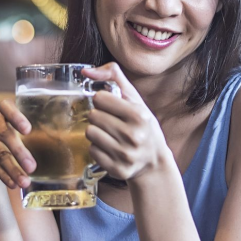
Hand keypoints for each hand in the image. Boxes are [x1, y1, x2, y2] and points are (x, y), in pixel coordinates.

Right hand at [0, 99, 37, 189]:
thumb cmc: (5, 130)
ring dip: (14, 170)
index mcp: (3, 110)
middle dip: (20, 152)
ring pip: (0, 154)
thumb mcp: (13, 124)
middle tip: (32, 167)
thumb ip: (28, 129)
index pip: (6, 107)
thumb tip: (58, 144)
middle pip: (6, 136)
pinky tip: (14, 184)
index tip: (27, 130)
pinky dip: (5, 176)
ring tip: (25, 182)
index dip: (16, 117)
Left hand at [82, 63, 173, 183]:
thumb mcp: (136, 99)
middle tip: (111, 122)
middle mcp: (134, 135)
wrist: (154, 162)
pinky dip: (98, 148)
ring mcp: (125, 154)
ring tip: (110, 135)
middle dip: (99, 117)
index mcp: (139, 115)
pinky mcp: (117, 169)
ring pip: (90, 133)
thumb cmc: (143, 126)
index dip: (103, 101)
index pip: (100, 98)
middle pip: (93, 116)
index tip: (112, 107)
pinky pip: (92, 150)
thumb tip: (85, 71)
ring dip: (96, 132)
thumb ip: (114, 77)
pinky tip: (110, 148)